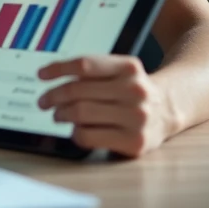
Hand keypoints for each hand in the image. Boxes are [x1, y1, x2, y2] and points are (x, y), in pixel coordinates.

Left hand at [38, 55, 177, 157]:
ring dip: (61, 114)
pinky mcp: (134, 142)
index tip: (41, 75)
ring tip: (57, 114)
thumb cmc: (132, 90)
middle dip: (54, 96)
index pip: (84, 65)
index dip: (58, 69)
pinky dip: (75, 133)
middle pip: (78, 91)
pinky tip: (76, 130)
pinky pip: (89, 136)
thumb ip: (93, 72)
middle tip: (44, 101)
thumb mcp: (120, 72)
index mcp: (129, 67)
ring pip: (81, 114)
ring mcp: (136, 118)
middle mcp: (135, 90)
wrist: (167, 110)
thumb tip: (50, 79)